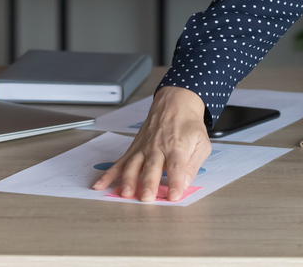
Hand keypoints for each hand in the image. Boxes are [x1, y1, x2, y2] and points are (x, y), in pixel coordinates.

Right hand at [91, 85, 210, 201]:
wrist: (175, 104)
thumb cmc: (188, 126)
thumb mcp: (202, 143)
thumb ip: (194, 165)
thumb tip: (186, 184)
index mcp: (178, 147)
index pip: (176, 167)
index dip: (175, 182)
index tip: (174, 196)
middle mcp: (158, 148)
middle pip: (152, 167)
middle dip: (148, 183)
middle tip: (146, 198)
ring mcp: (144, 149)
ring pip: (133, 165)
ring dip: (128, 180)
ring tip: (125, 194)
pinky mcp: (134, 150)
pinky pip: (120, 163)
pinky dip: (109, 174)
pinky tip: (100, 185)